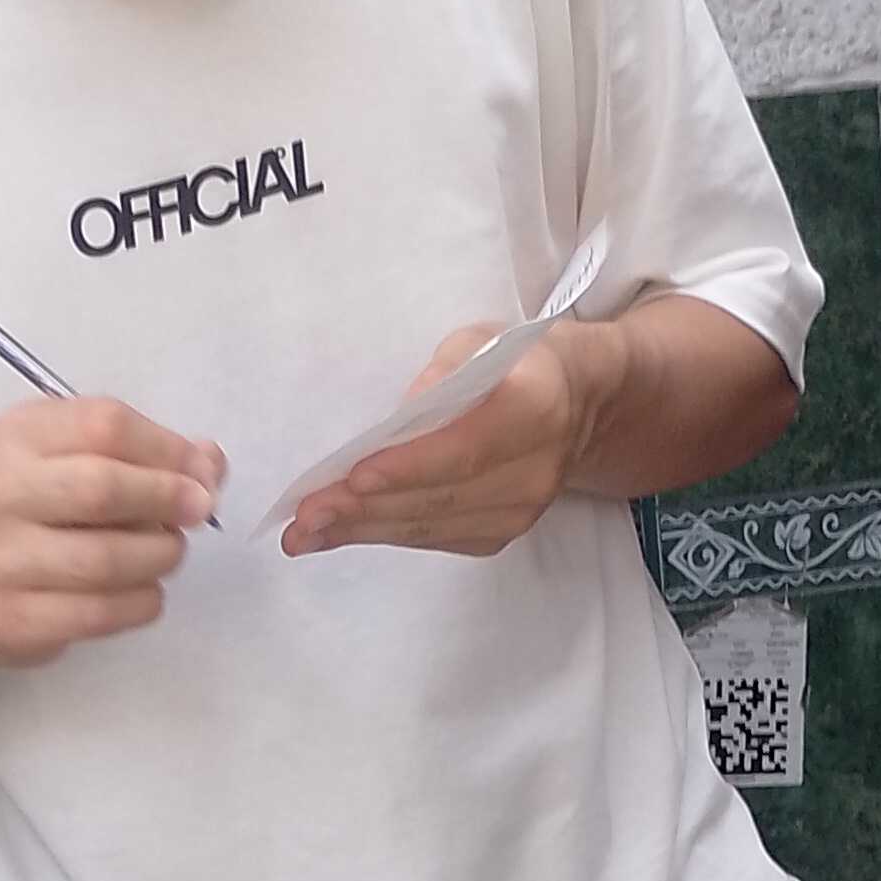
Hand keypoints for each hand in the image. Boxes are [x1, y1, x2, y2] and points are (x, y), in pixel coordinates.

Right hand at [0, 397, 223, 666]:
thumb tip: (210, 462)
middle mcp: (2, 491)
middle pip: (102, 488)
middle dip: (166, 500)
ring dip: (159, 557)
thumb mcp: (82, 462)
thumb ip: (150, 456)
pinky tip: (145, 592)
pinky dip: (142, 603)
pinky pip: (100, 612)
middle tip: (197, 512)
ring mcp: (2, 558)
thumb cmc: (42, 513)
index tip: (202, 474)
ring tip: (166, 554)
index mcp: (21, 436)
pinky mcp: (15, 618)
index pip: (105, 425)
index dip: (168, 449)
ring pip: (106, 559)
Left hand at [280, 317, 619, 560]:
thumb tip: (405, 412)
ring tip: (303, 533)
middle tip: (304, 515)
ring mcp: (521, 511)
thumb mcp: (482, 341)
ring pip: (431, 526)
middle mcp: (534, 471)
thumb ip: (446, 370)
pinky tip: (338, 533)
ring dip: (362, 530)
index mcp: (535, 408)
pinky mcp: (502, 534)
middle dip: (365, 508)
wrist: (577, 405)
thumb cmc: (514, 361)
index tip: (354, 478)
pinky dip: (382, 535)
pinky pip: (434, 539)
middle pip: (440, 497)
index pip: (466, 448)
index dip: (409, 467)